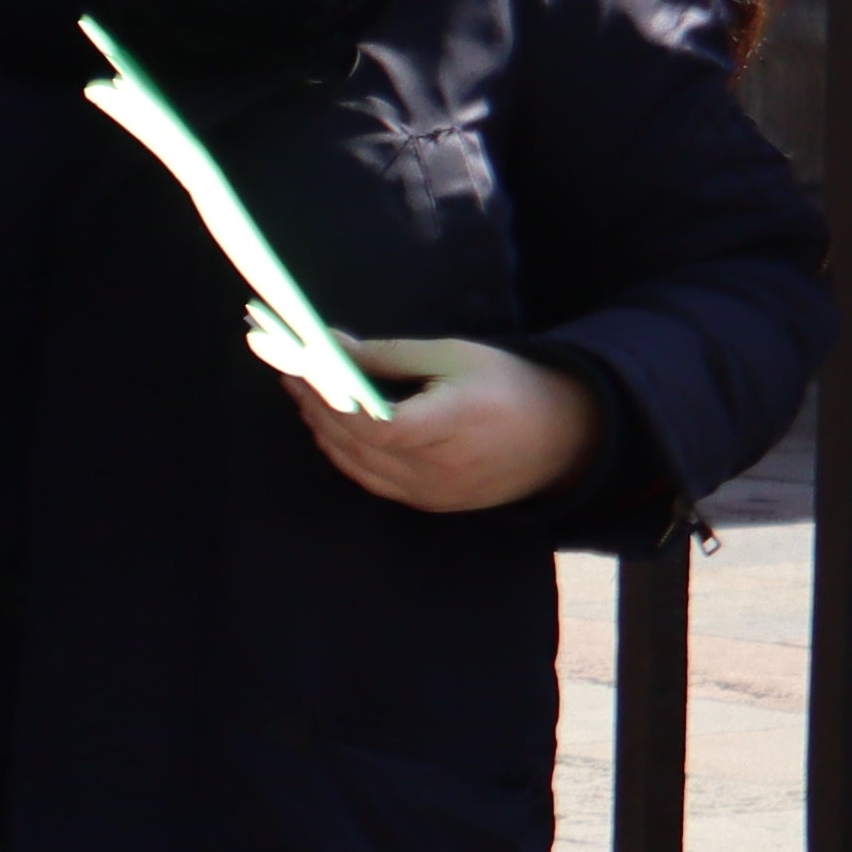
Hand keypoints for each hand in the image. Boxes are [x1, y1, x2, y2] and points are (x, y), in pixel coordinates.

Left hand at [300, 331, 605, 513]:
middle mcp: (438, 469)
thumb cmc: (510, 386)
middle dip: (315, 405)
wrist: (564, 438)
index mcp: (453, 426)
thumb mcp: (456, 356)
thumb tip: (331, 347)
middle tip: (287, 369)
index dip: (331, 400)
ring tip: (300, 390)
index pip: (375, 424)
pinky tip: (327, 423)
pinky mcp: (427, 503)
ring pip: (355, 464)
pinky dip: (343, 451)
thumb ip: (389, 356)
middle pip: (355, 443)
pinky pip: (369, 479)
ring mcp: (430, 493)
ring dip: (322, 428)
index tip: (298, 367)